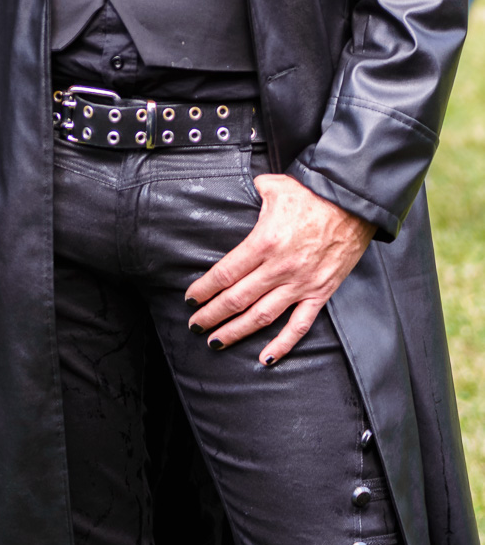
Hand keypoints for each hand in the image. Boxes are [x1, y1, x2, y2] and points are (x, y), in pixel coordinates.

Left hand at [185, 174, 372, 364]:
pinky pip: (299, 325)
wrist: (353, 204)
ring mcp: (300, 284)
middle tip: (196, 325)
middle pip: (237, 299)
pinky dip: (282, 345)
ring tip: (217, 342)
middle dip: (212, 315)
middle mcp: (279, 268)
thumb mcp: (274, 186)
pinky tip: (265, 358)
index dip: (204, 290)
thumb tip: (242, 188)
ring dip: (237, 332)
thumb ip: (252, 191)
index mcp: (263, 242)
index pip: (225, 274)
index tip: (191, 300)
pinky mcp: (320, 293)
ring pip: (262, 316)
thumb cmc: (312, 193)